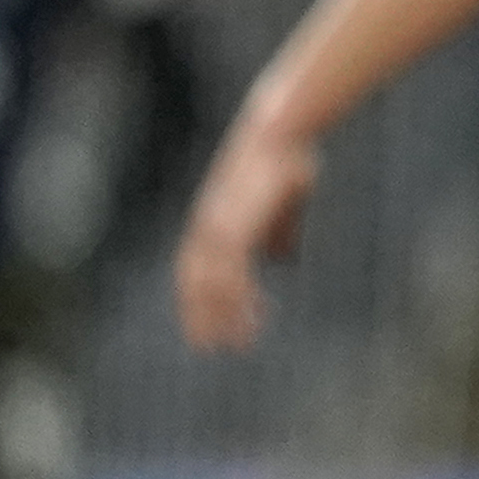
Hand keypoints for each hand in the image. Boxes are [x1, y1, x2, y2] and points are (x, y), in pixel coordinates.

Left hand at [171, 113, 315, 352]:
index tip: (209, 325)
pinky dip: (239, 295)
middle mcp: (207, 226)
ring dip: (224, 314)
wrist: (282, 131)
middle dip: (202, 315)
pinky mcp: (235, 224)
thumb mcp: (279, 206)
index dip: (199, 300)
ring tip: (240, 341)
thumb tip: (280, 258)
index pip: (195, 271)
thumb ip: (275, 233)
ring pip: (211, 282)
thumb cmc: (285, 162)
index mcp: (212, 221)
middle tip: (212, 347)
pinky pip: (232, 270)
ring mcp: (218, 225)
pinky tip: (255, 312)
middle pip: (194, 282)